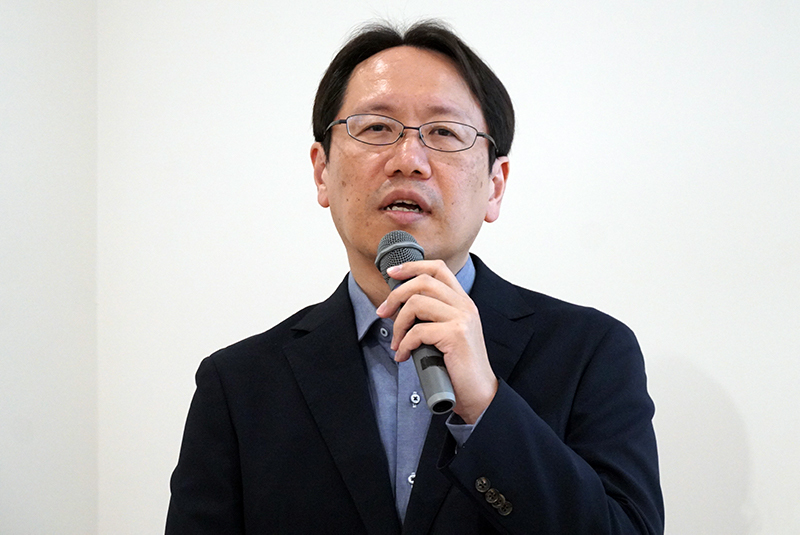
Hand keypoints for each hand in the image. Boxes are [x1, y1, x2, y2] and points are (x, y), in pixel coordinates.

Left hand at [375, 260, 497, 422]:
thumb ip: (431, 316)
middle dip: (395, 295)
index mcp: (463, 301)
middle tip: (382, 312)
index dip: (412, 266)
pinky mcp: (455, 334)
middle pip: (423, 281)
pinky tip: (403, 356)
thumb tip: (398, 306)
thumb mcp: (446, 333)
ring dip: (398, 324)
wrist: (478, 393)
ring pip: (416, 303)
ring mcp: (462, 318)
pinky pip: (417, 331)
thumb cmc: (457, 367)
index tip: (392, 273)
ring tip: (396, 342)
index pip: (438, 268)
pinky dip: (404, 344)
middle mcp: (465, 305)